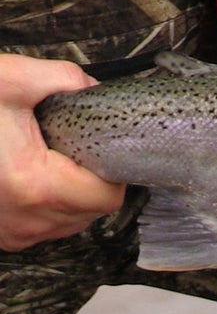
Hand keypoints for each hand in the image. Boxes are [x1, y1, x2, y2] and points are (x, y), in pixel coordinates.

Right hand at [0, 55, 124, 251]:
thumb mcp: (9, 80)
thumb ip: (63, 79)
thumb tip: (93, 89)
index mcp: (34, 186)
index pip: (108, 197)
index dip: (110, 170)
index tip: (96, 147)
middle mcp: (23, 220)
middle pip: (92, 212)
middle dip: (90, 180)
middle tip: (68, 148)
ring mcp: (10, 233)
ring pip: (68, 223)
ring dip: (69, 195)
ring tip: (45, 160)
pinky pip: (41, 228)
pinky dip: (45, 206)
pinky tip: (29, 175)